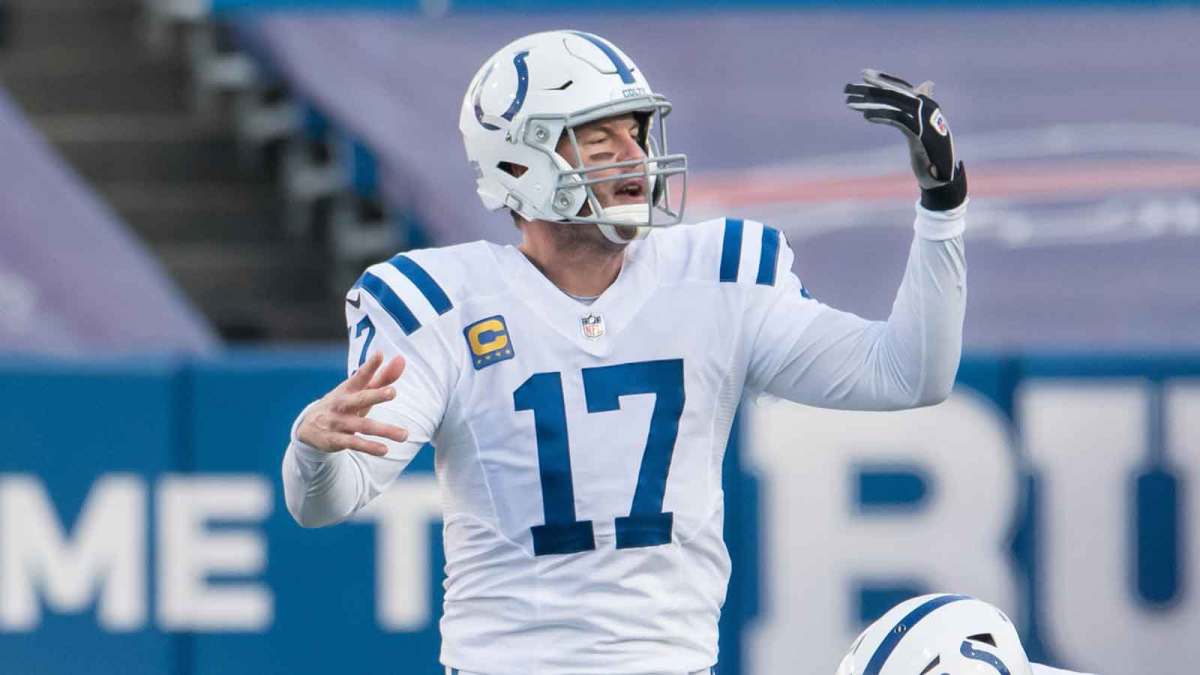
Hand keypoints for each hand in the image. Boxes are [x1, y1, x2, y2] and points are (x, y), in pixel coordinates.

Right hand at [296, 352, 409, 455]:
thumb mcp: (359, 391)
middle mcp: (342, 404)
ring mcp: (337, 422)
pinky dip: (369, 447)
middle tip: (393, 392)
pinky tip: (384, 450)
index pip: (360, 375)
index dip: (370, 365)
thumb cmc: (343, 404)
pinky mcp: (335, 440)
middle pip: (360, 398)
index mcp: (348, 388)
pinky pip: (354, 443)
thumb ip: (383, 378)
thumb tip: (402, 359)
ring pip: (363, 426)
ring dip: (384, 430)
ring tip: (405, 435)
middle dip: (376, 394)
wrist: (308, 428)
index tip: (380, 354)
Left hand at [845, 69, 966, 209]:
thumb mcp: (922, 126)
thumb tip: (927, 84)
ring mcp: (925, 120)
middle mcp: (927, 107)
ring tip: (849, 103)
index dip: (883, 79)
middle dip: (870, 88)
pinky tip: (866, 116)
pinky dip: (881, 116)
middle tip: (847, 86)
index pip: (901, 86)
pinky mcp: (920, 134)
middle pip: (894, 92)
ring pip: (893, 104)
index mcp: (926, 103)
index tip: (864, 73)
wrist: (942, 175)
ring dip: (868, 102)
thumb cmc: (930, 149)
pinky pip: (898, 119)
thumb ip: (918, 107)